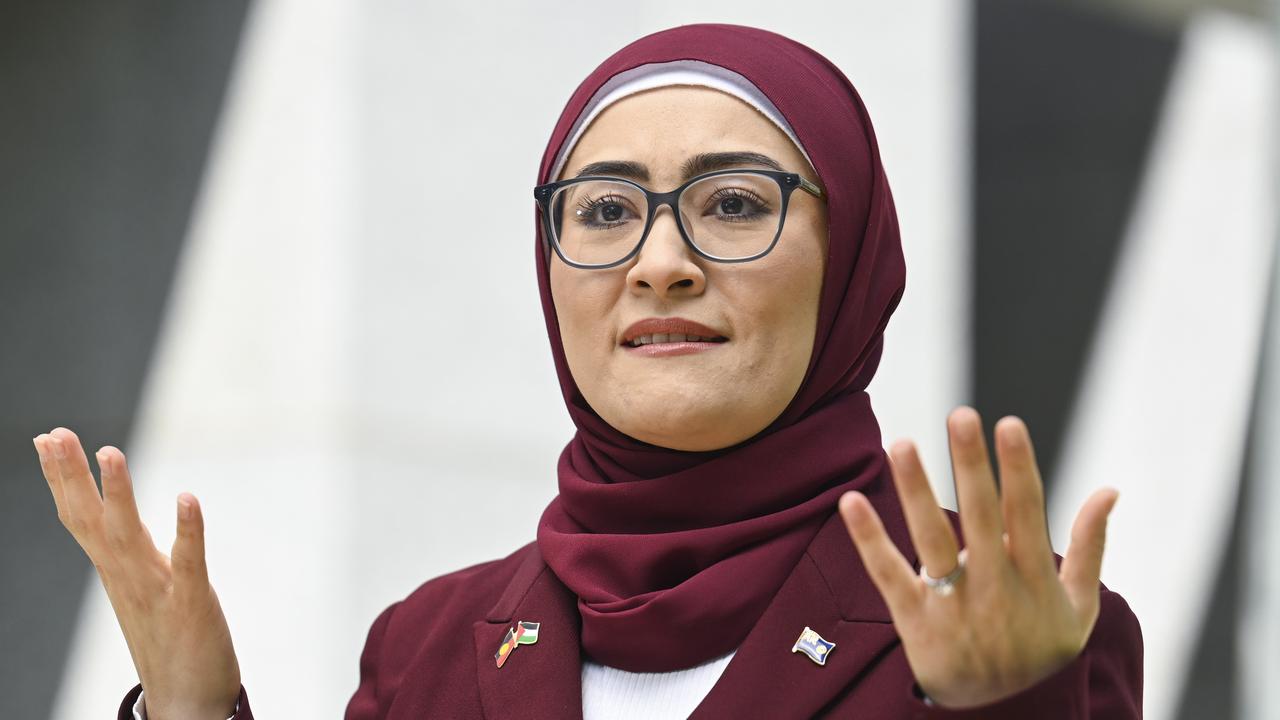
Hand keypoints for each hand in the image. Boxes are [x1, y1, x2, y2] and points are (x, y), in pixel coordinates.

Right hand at [33, 427, 240, 719]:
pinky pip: (189, 561)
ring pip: (130, 535)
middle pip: (92, 520)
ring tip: (109, 451)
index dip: (63, 478)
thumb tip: (112, 521)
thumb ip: (130, 554)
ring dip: (120, 494)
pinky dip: (189, 530)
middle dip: (72, 476)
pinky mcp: (191, 603)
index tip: (46, 437)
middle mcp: (127, 576)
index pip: (80, 517)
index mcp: (116, 570)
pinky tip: (188, 497)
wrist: (187, 703)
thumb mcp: (141, 588)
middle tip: (54, 433)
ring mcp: (157, 589)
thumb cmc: (168, 641)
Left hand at [838, 406, 1117, 708]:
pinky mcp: (915, 622)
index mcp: (1033, 577)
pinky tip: (851, 502)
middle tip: (960, 415)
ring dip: (916, 490)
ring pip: (932, 540)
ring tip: (901, 442)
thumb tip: (1109, 490)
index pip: (1027, 512)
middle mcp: (993, 587)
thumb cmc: (1041, 653)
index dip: (1018, 467)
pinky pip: (888, 576)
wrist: (1005, 716)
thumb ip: (1090, 546)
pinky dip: (869, 540)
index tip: (1008, 423)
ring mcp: (952, 604)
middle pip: (981, 517)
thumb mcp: (1080, 607)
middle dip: (970, 465)